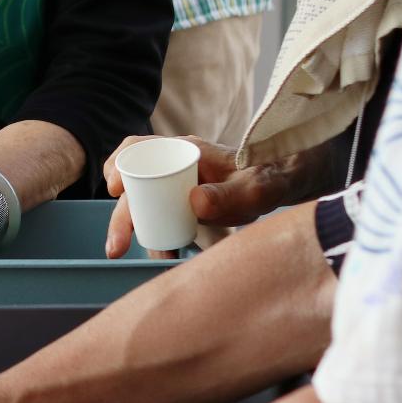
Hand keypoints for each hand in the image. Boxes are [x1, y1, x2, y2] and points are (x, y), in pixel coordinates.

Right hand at [103, 136, 301, 258]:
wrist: (286, 182)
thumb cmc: (271, 178)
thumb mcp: (254, 188)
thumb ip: (228, 194)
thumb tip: (194, 201)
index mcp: (186, 150)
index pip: (139, 148)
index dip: (120, 165)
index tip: (115, 190)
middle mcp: (177, 163)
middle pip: (136, 183)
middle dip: (123, 215)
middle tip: (117, 246)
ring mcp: (179, 181)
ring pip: (146, 201)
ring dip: (140, 228)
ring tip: (156, 254)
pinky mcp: (184, 198)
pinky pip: (160, 211)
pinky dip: (156, 231)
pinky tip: (165, 249)